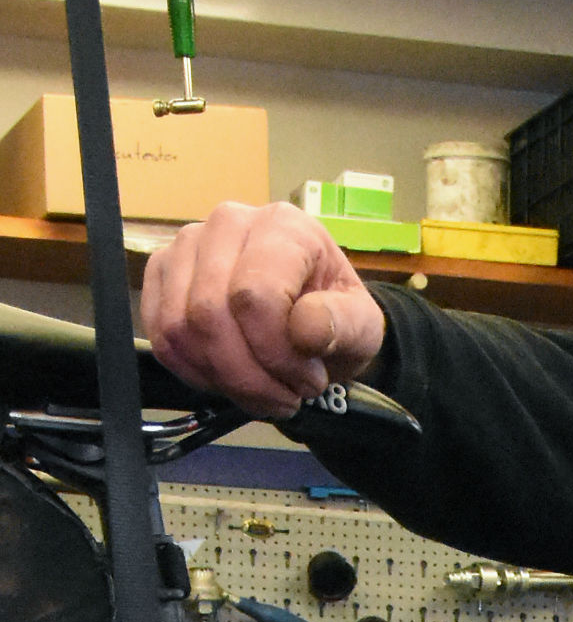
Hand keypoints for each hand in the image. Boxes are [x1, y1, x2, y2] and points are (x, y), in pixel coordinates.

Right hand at [142, 201, 384, 418]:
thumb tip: (306, 329)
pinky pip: (161, 337)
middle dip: (248, 375)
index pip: (255, 294)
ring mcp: (187, 247)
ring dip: (222, 378)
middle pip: (209, 313)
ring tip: (264, 392)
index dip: (276, 352)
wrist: (312, 319)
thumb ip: (345, 324)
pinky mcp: (161, 275)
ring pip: (179, 328)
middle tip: (285, 397)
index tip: (309, 381)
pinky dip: (195, 373)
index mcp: (284, 226)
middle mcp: (228, 223)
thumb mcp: (363, 325)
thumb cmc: (336, 316)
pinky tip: (232, 381)